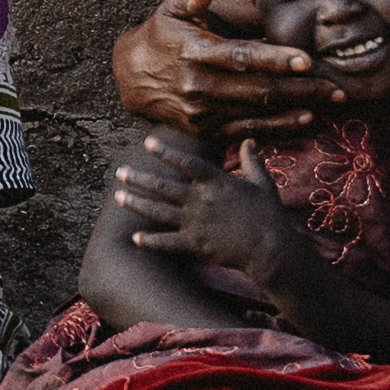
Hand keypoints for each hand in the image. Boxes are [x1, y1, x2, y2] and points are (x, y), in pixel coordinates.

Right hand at [108, 0, 327, 142]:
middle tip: (338, 86)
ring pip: (259, 111)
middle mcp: (200, 85)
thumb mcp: (171, 11)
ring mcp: (203, 112)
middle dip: (303, 88)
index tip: (307, 59)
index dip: (275, 59)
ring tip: (331, 101)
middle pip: (260, 88)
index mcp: (196, 52)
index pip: (241, 57)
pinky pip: (249, 130)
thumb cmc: (162, 37)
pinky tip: (306, 119)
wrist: (132, 79)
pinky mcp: (206, 129)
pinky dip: (279, 126)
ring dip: (298, 107)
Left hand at [116, 135, 298, 295]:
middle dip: (139, 178)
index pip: (186, 163)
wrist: (271, 249)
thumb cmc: (269, 215)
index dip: (167, 152)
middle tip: (120, 172)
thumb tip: (249, 140)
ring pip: (159, 211)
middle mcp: (202, 200)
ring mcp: (196, 222)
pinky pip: (168, 242)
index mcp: (216, 182)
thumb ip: (251, 160)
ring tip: (118, 196)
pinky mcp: (196, 244)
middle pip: (164, 187)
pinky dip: (150, 240)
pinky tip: (135, 237)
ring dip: (137, 203)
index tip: (148, 143)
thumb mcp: (262, 182)